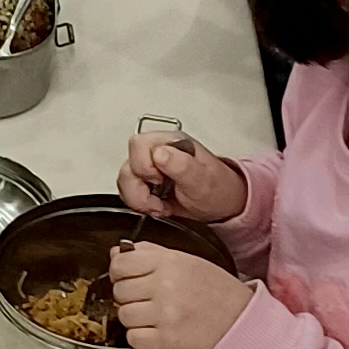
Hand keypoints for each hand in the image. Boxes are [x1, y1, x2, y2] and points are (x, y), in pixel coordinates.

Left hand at [110, 242, 250, 348]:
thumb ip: (149, 253)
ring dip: (135, 318)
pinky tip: (157, 331)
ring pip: (123, 315)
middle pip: (119, 290)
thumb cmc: (217, 292)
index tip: (128, 277)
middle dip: (129, 296)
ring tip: (156, 316)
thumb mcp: (187, 261)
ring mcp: (164, 315)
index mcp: (168, 263)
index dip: (120, 272)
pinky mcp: (166, 340)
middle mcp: (164, 286)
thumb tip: (116, 253)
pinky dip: (141, 337)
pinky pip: (133, 338)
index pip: (120, 264)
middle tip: (148, 299)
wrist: (242, 324)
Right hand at [118, 132, 247, 223]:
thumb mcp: (203, 180)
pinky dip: (138, 203)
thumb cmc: (218, 189)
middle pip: (128, 163)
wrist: (222, 205)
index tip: (159, 181)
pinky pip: (128, 190)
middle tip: (157, 199)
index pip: (139, 145)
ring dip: (138, 198)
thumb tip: (160, 153)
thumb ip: (182, 165)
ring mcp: (150, 166)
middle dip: (138, 188)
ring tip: (158, 205)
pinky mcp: (146, 182)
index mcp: (171, 142)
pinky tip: (156, 206)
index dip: (144, 166)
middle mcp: (158, 151)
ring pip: (125, 178)